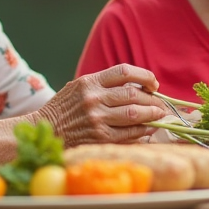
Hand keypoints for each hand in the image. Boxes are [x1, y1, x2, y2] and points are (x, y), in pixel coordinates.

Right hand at [36, 64, 166, 145]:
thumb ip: (105, 84)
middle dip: (153, 99)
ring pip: (134, 114)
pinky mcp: (99, 137)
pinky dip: (142, 131)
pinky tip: (148, 130)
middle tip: (161, 104)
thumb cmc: (66, 107)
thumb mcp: (80, 86)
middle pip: (134, 94)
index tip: (153, 84)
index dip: (145, 76)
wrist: (47, 129)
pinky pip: (128, 133)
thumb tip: (139, 88)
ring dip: (152, 115)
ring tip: (159, 115)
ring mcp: (97, 118)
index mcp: (90, 82)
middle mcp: (94, 98)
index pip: (125, 72)